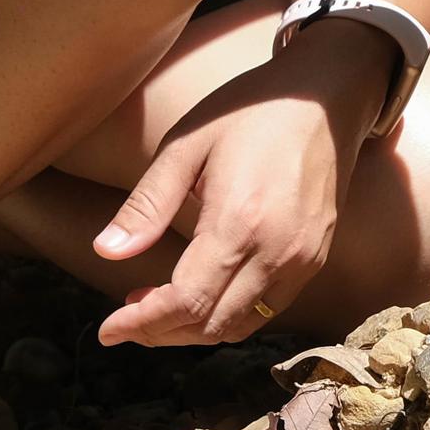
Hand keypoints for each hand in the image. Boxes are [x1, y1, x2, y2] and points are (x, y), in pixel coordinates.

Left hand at [90, 23, 387, 346]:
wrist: (325, 97)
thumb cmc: (249, 111)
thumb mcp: (187, 145)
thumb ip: (147, 204)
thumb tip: (105, 252)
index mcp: (239, 223)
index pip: (187, 302)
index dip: (142, 324)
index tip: (108, 330)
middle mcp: (276, 253)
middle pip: (211, 325)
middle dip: (161, 333)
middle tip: (125, 316)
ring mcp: (301, 260)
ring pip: (240, 325)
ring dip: (193, 330)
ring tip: (156, 306)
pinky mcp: (314, 259)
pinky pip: (266, 310)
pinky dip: (227, 316)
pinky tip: (202, 292)